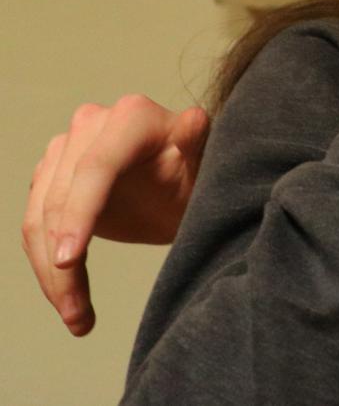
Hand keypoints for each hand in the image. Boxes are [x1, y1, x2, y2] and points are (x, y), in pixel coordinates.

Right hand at [23, 96, 207, 335]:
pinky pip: (35, 226)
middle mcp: (91, 124)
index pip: (96, 167)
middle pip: (61, 198)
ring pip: (39, 218)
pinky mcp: (50, 177)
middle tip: (77, 314)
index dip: (79, 213)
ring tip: (77, 318)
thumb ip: (197, 144)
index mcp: (132, 116)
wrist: (184, 188)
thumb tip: (194, 120)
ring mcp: (65, 150)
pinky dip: (46, 267)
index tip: (69, 260)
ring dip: (51, 275)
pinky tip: (68, 300)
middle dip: (62, 262)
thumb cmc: (200, 177)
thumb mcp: (206, 167)